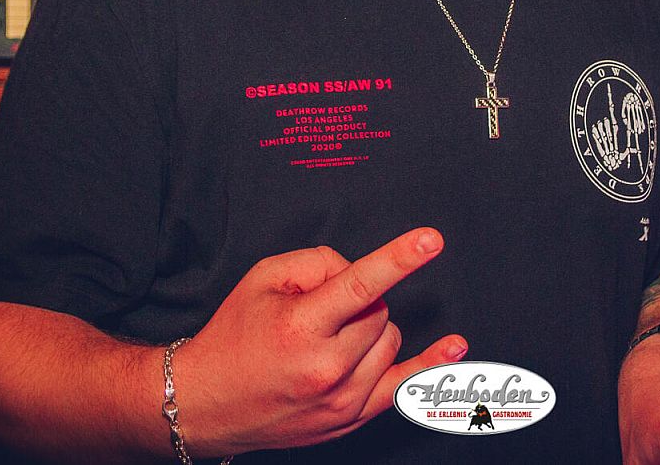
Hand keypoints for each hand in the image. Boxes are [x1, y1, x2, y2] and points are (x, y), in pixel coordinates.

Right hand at [173, 227, 464, 455]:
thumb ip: (317, 261)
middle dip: (357, 300)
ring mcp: (341, 400)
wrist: (204, 403)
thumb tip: (359, 271)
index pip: (361, 283)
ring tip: (327, 337)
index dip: (400, 257)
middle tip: (318, 311)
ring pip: (389, 340)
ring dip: (370, 329)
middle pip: (377, 311)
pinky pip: (404, 387)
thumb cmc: (233, 336)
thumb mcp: (263, 278)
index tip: (431, 239)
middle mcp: (326, 368)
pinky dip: (430, 365)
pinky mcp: (349, 420)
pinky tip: (455, 347)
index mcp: (301, 327)